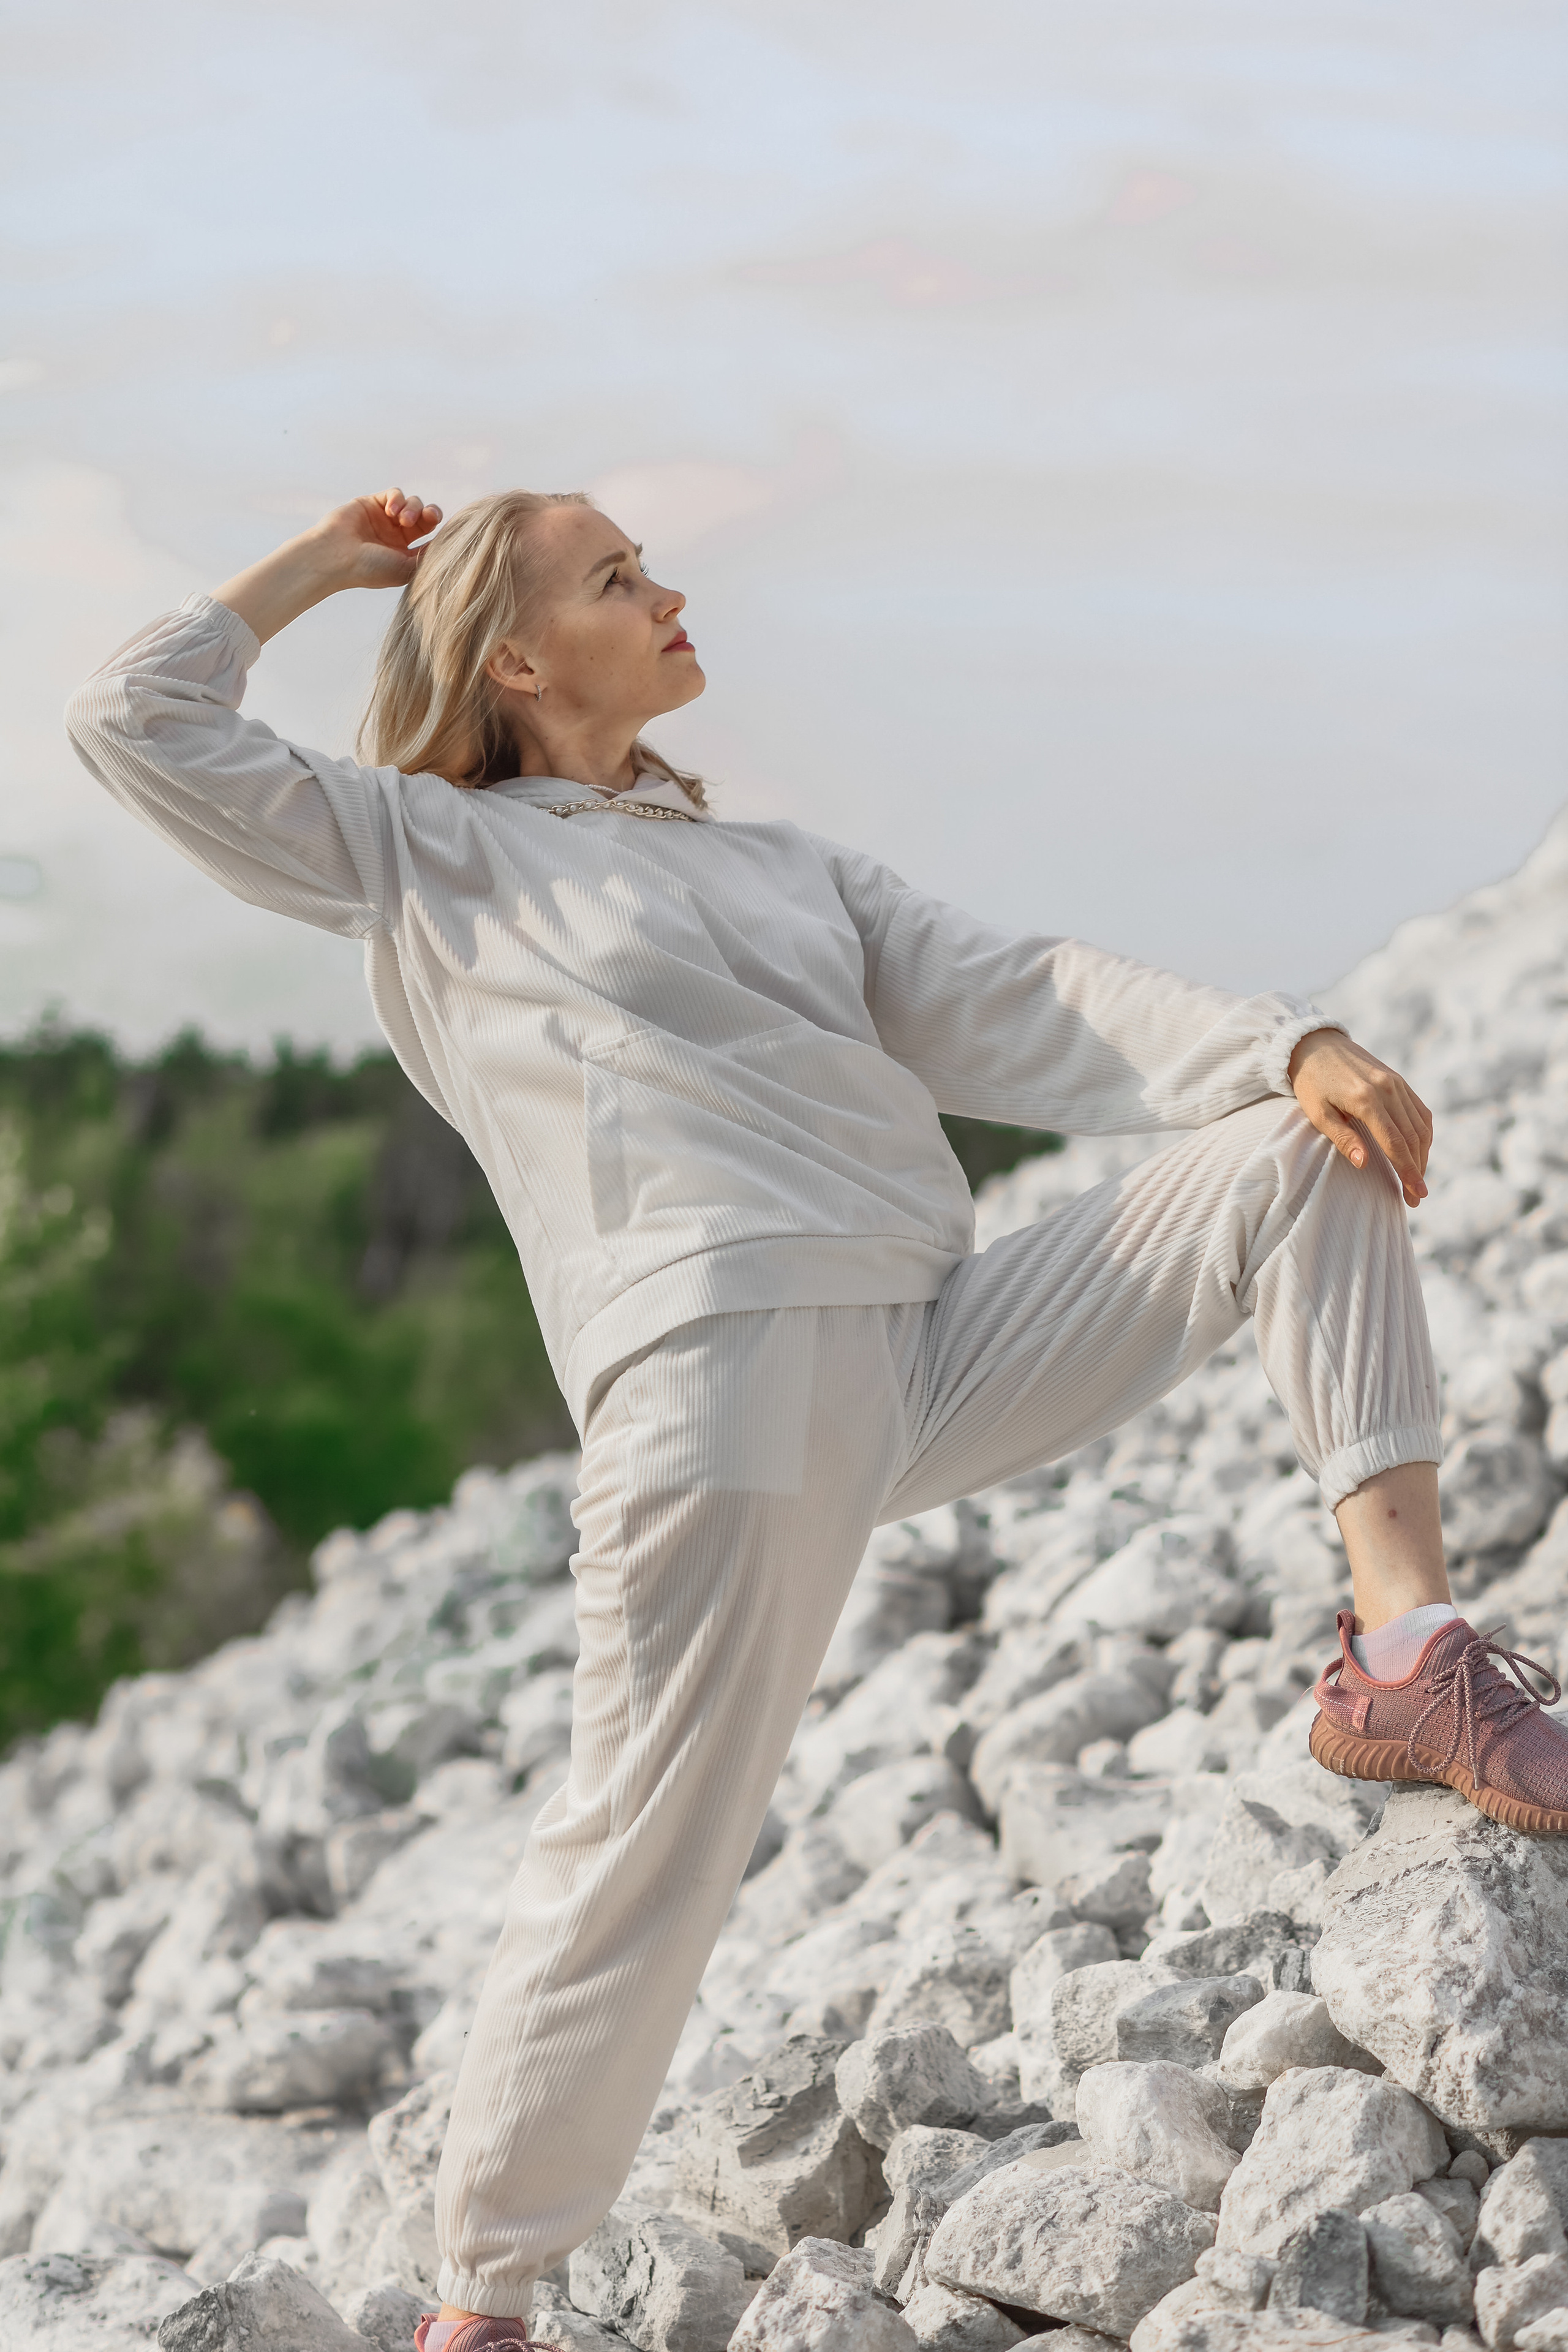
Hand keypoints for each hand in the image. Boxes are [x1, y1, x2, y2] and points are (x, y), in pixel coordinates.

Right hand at [307, 487, 443, 591]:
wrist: (336, 557)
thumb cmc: (370, 569)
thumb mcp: (407, 569)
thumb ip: (429, 558)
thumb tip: (452, 545)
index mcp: (405, 555)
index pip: (432, 539)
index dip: (443, 532)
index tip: (449, 532)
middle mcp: (396, 537)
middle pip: (425, 518)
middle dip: (432, 514)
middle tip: (430, 517)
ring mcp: (384, 519)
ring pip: (412, 503)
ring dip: (413, 508)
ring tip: (402, 519)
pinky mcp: (371, 503)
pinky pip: (394, 494)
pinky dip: (398, 498)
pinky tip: (392, 510)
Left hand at [1288, 1029, 1431, 1207]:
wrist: (1315, 1044)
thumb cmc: (1311, 1082)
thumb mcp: (1317, 1113)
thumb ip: (1342, 1139)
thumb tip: (1364, 1164)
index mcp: (1366, 1099)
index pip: (1395, 1144)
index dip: (1407, 1172)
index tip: (1415, 1196)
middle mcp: (1388, 1089)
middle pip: (1412, 1138)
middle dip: (1416, 1171)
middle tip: (1415, 1198)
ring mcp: (1397, 1083)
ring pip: (1421, 1126)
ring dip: (1423, 1155)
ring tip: (1416, 1179)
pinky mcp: (1399, 1080)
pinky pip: (1420, 1111)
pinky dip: (1423, 1135)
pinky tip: (1418, 1152)